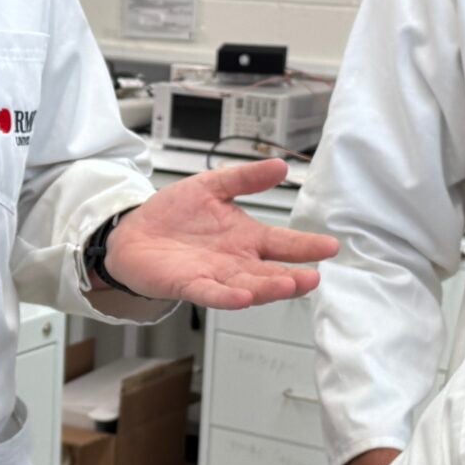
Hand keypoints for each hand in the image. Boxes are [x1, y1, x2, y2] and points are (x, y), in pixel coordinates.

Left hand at [97, 163, 338, 308]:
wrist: (134, 233)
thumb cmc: (173, 214)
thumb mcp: (212, 186)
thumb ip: (245, 178)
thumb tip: (280, 166)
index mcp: (246, 238)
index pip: (282, 243)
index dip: (306, 246)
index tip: (330, 247)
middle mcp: (235, 261)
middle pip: (270, 272)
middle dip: (293, 276)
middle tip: (315, 277)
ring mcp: (214, 275)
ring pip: (247, 286)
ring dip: (268, 288)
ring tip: (290, 285)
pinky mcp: (188, 284)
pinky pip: (211, 293)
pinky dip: (228, 297)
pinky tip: (245, 298)